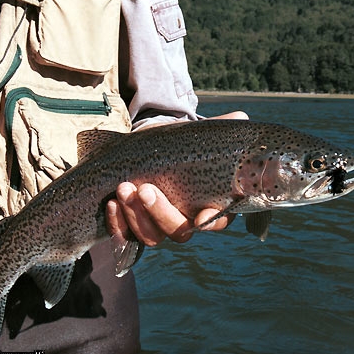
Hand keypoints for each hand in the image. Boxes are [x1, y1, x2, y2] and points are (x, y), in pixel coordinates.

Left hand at [106, 111, 248, 246]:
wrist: (141, 148)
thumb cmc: (173, 145)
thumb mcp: (192, 135)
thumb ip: (215, 130)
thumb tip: (239, 117)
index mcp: (207, 203)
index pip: (217, 221)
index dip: (212, 221)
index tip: (202, 216)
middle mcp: (184, 219)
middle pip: (179, 231)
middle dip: (161, 212)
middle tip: (145, 189)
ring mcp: (157, 225)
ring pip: (152, 236)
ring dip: (137, 216)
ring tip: (123, 188)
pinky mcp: (132, 226)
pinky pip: (126, 236)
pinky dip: (118, 223)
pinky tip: (113, 203)